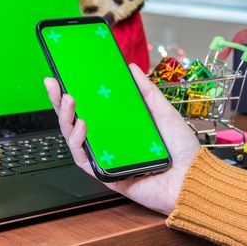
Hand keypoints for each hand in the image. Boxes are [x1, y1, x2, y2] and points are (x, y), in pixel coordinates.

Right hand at [44, 63, 200, 215]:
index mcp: (120, 126)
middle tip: (54, 84)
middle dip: (60, 102)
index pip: (91, 107)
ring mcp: (106, 157)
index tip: (63, 75)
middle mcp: (110, 140)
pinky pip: (84, 159)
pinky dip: (78, 142)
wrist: (192, 178)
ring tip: (69, 101)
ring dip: (66, 119)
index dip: (74, 93)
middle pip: (76, 121)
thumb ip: (146, 91)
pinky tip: (81, 125)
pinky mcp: (105, 174)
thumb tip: (131, 68)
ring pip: (74, 139)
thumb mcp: (164, 111)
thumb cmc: (181, 149)